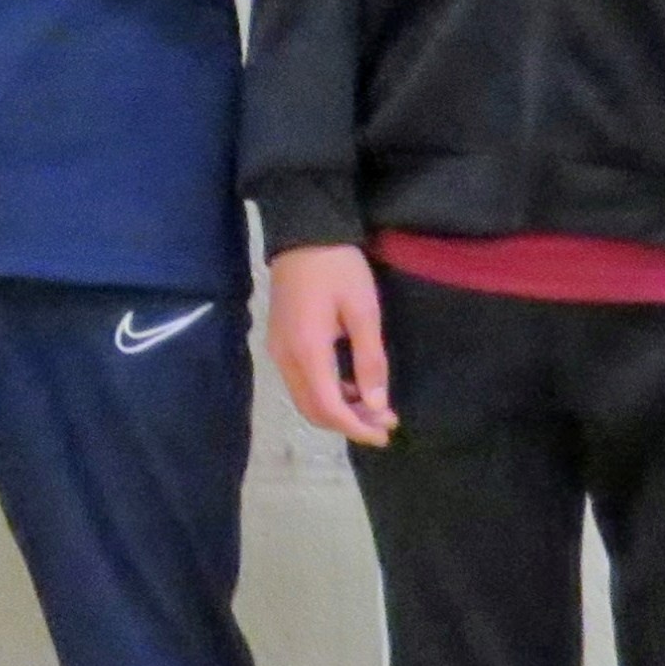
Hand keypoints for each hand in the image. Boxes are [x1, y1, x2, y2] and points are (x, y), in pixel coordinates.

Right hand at [266, 243, 391, 443]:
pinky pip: (302, 381)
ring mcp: (279, 350)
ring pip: (306, 398)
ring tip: (374, 406)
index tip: (385, 434)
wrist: (304, 232)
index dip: (356, 427)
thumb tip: (376, 404)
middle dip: (350, 422)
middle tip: (386, 422)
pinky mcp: (280, 341)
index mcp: (307, 351)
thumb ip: (370, 361)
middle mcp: (285, 358)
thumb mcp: (363, 311)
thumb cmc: (338, 268)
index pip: (328, 408)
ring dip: (338, 409)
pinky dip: (327, 393)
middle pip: (313, 410)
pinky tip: (352, 385)